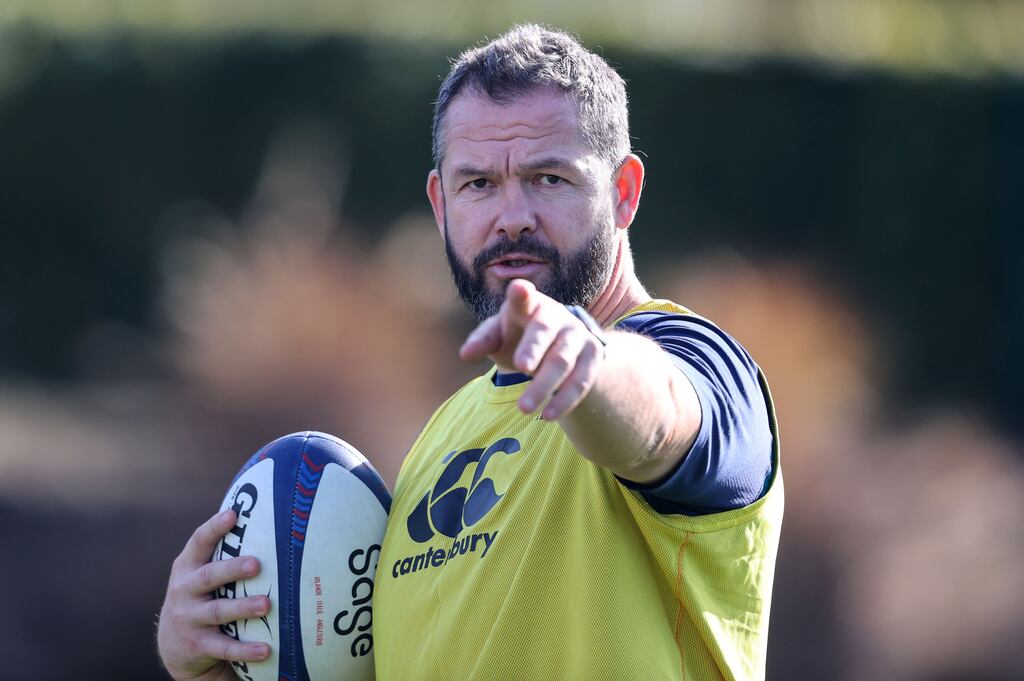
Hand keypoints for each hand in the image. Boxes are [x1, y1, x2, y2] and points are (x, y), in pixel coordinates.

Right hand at [157, 510, 270, 680]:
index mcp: (187, 567)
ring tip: (266, 605)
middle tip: (256, 564)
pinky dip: (244, 649)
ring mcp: (189, 618)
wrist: (175, 644)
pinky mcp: (197, 645)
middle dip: (232, 569)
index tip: (233, 514)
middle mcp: (184, 590)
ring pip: (218, 612)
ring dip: (243, 608)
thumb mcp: (200, 573)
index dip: (214, 528)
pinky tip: (265, 650)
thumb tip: (264, 518)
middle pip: (208, 577)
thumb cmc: (200, 596)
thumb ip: (221, 552)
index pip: (198, 542)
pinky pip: (223, 647)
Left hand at [459, 279, 604, 419]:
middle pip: (544, 332)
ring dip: (544, 385)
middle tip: (521, 367)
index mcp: (529, 305)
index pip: (524, 299)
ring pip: (563, 360)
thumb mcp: (499, 335)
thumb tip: (465, 354)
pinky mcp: (592, 356)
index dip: (521, 294)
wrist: (560, 341)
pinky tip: (548, 416)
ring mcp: (577, 335)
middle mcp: (556, 316)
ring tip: (524, 409)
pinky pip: (581, 381)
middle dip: (534, 348)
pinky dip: (564, 400)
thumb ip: (483, 341)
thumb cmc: (519, 334)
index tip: (519, 289)